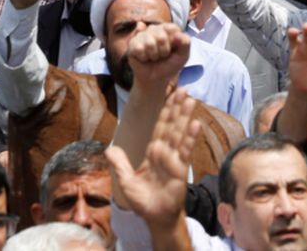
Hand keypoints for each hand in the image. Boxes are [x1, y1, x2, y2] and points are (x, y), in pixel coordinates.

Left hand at [105, 89, 199, 225]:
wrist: (155, 218)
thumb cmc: (143, 201)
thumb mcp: (125, 181)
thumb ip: (119, 164)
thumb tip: (110, 148)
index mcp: (153, 151)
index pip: (160, 126)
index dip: (166, 110)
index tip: (172, 94)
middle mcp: (165, 152)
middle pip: (171, 125)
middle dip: (177, 107)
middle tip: (184, 89)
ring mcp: (173, 160)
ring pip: (178, 134)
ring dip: (185, 117)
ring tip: (191, 100)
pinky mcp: (180, 170)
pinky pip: (185, 151)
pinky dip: (190, 137)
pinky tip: (195, 124)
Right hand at [125, 22, 191, 89]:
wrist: (155, 79)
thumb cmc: (169, 65)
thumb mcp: (183, 56)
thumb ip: (186, 43)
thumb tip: (178, 34)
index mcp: (168, 28)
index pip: (173, 28)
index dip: (174, 43)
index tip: (173, 50)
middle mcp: (154, 28)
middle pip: (161, 37)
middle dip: (164, 52)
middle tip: (162, 56)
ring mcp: (142, 35)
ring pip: (150, 43)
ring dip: (154, 56)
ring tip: (153, 57)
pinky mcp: (132, 43)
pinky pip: (139, 49)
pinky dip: (144, 58)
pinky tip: (144, 58)